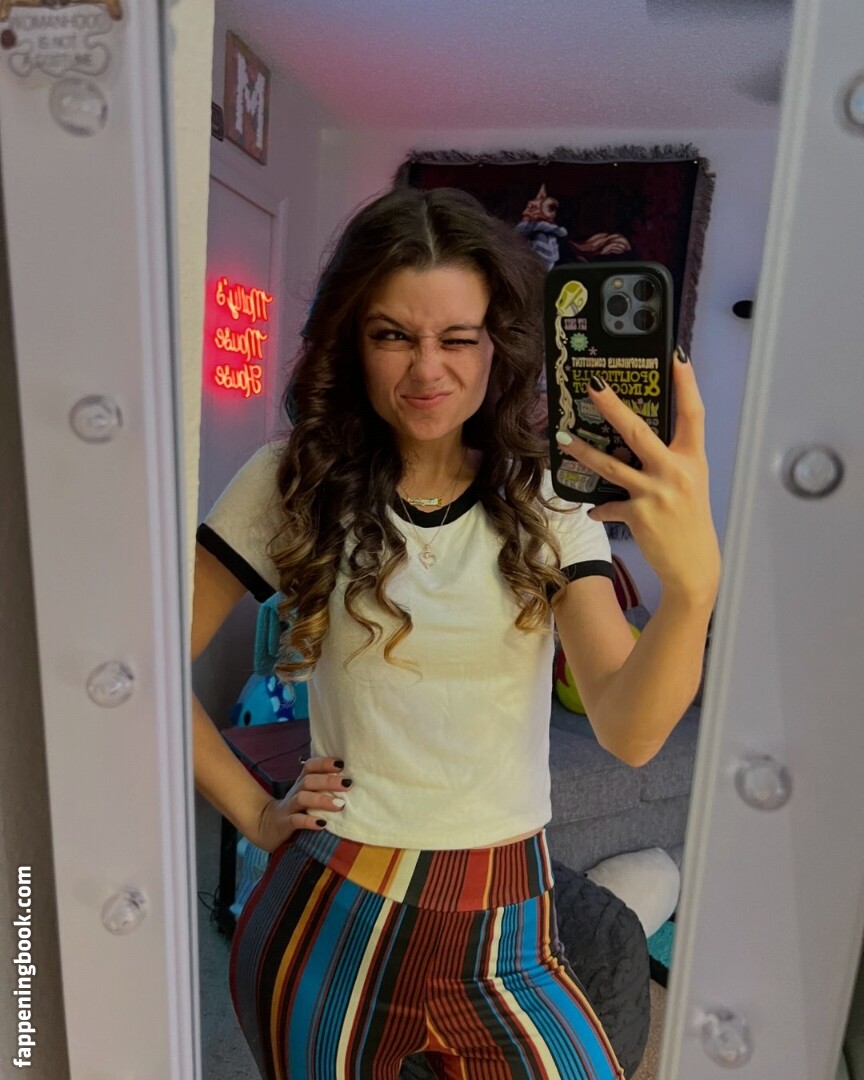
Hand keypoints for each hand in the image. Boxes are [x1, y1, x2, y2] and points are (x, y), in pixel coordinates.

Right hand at [251, 756, 350, 853]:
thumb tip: (351, 780)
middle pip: (309, 781)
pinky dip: (309, 822)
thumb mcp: (307, 794)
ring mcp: (289, 807)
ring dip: (322, 800)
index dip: (324, 763)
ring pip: (303, 798)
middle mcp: (296, 791)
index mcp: (302, 782)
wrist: (266, 825)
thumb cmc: (296, 808)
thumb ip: (323, 785)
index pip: (310, 766)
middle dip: (328, 780)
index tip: (341, 764)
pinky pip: (296, 820)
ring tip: (340, 805)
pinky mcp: (285, 823)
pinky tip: (322, 824)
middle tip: (347, 783)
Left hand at [556, 349, 720, 604]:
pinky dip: (600, 508)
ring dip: (584, 452)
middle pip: (640, 431)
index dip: (686, 384)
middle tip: (593, 386)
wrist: (694, 566)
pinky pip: (609, 505)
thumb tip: (630, 448)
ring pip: (612, 465)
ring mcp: (656, 493)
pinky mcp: (639, 514)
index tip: (677, 356)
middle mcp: (676, 472)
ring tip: (562, 438)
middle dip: (614, 407)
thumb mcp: (687, 486)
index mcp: (692, 460)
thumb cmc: (689, 522)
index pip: (693, 414)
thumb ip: (665, 464)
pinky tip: (593, 511)